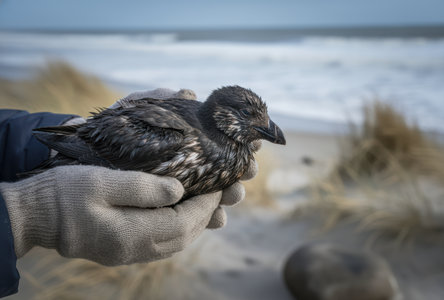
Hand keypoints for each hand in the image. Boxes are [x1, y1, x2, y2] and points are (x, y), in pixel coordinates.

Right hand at [0, 166, 222, 265]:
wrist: (32, 216)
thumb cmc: (63, 193)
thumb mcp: (102, 181)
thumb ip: (142, 187)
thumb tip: (179, 189)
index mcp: (130, 233)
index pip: (182, 222)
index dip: (204, 204)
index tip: (218, 186)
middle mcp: (133, 249)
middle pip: (183, 236)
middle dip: (205, 215)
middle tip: (218, 193)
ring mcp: (126, 253)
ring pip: (174, 243)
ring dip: (193, 224)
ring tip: (205, 203)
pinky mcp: (120, 250)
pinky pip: (160, 244)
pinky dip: (177, 229)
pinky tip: (179, 215)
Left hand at [107, 87, 259, 228]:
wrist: (88, 155)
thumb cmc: (114, 128)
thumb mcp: (137, 108)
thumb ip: (161, 99)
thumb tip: (189, 95)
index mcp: (192, 137)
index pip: (227, 138)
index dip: (244, 140)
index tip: (256, 142)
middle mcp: (193, 160)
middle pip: (228, 166)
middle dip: (243, 169)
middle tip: (249, 170)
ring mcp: (184, 184)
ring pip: (217, 192)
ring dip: (231, 194)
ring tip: (233, 194)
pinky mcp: (171, 206)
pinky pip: (196, 215)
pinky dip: (210, 217)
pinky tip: (217, 218)